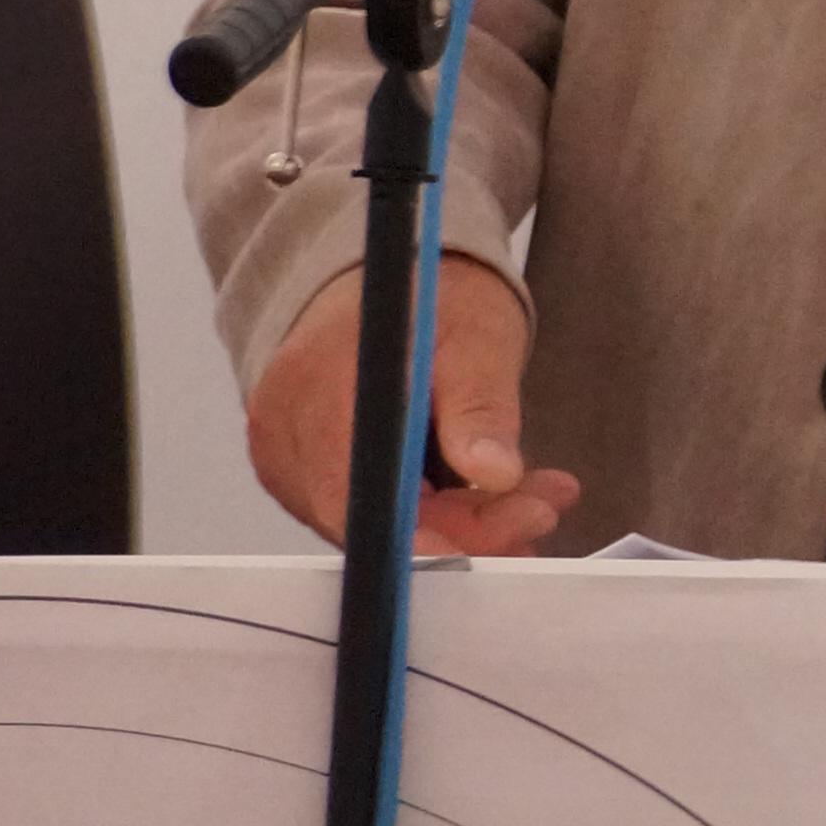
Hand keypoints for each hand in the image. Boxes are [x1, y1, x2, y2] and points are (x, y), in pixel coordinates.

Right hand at [245, 259, 580, 556]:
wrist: (385, 279)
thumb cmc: (426, 296)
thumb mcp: (474, 335)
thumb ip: (480, 404)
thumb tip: (494, 473)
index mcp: (314, 388)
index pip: (357, 497)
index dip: (425, 538)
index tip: (496, 546)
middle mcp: (284, 435)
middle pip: (371, 520)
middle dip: (466, 527)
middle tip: (541, 507)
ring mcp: (289, 460)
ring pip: (378, 526)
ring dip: (460, 522)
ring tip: (532, 496)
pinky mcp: (307, 475)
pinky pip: (373, 514)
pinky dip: (436, 512)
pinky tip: (489, 494)